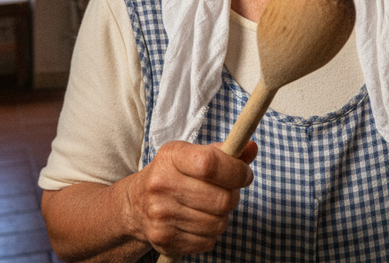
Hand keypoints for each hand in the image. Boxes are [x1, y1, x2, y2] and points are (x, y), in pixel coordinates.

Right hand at [123, 140, 257, 256]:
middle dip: (232, 196)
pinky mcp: (165, 239)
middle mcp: (162, 185)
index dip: (236, 170)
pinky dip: (210, 233)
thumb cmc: (173, 176)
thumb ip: (224, 153)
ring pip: (218, 223)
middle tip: (227, 192)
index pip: (209, 164)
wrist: (137, 205)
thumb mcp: (192, 156)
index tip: (244, 174)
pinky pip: (208, 241)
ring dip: (221, 217)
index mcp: (170, 157)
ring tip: (209, 207)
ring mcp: (161, 215)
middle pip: (221, 199)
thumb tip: (251, 148)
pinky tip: (198, 222)